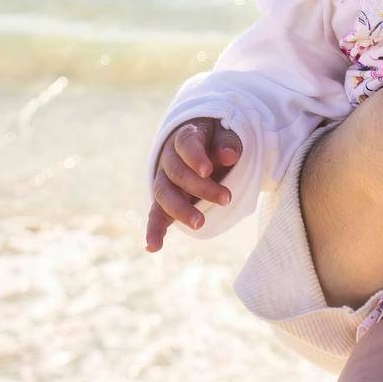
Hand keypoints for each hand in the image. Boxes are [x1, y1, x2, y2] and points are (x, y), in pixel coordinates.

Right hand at [144, 117, 243, 250]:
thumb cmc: (218, 140)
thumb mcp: (227, 134)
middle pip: (177, 173)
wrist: (206, 146)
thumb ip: (228, 143)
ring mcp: (165, 180)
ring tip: (200, 223)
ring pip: (164, 195)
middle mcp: (169, 158)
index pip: (186, 145)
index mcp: (185, 137)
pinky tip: (154, 247)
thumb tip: (229, 155)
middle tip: (226, 198)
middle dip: (201, 187)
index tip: (208, 170)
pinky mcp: (165, 200)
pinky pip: (156, 215)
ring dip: (180, 210)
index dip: (195, 158)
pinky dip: (154, 230)